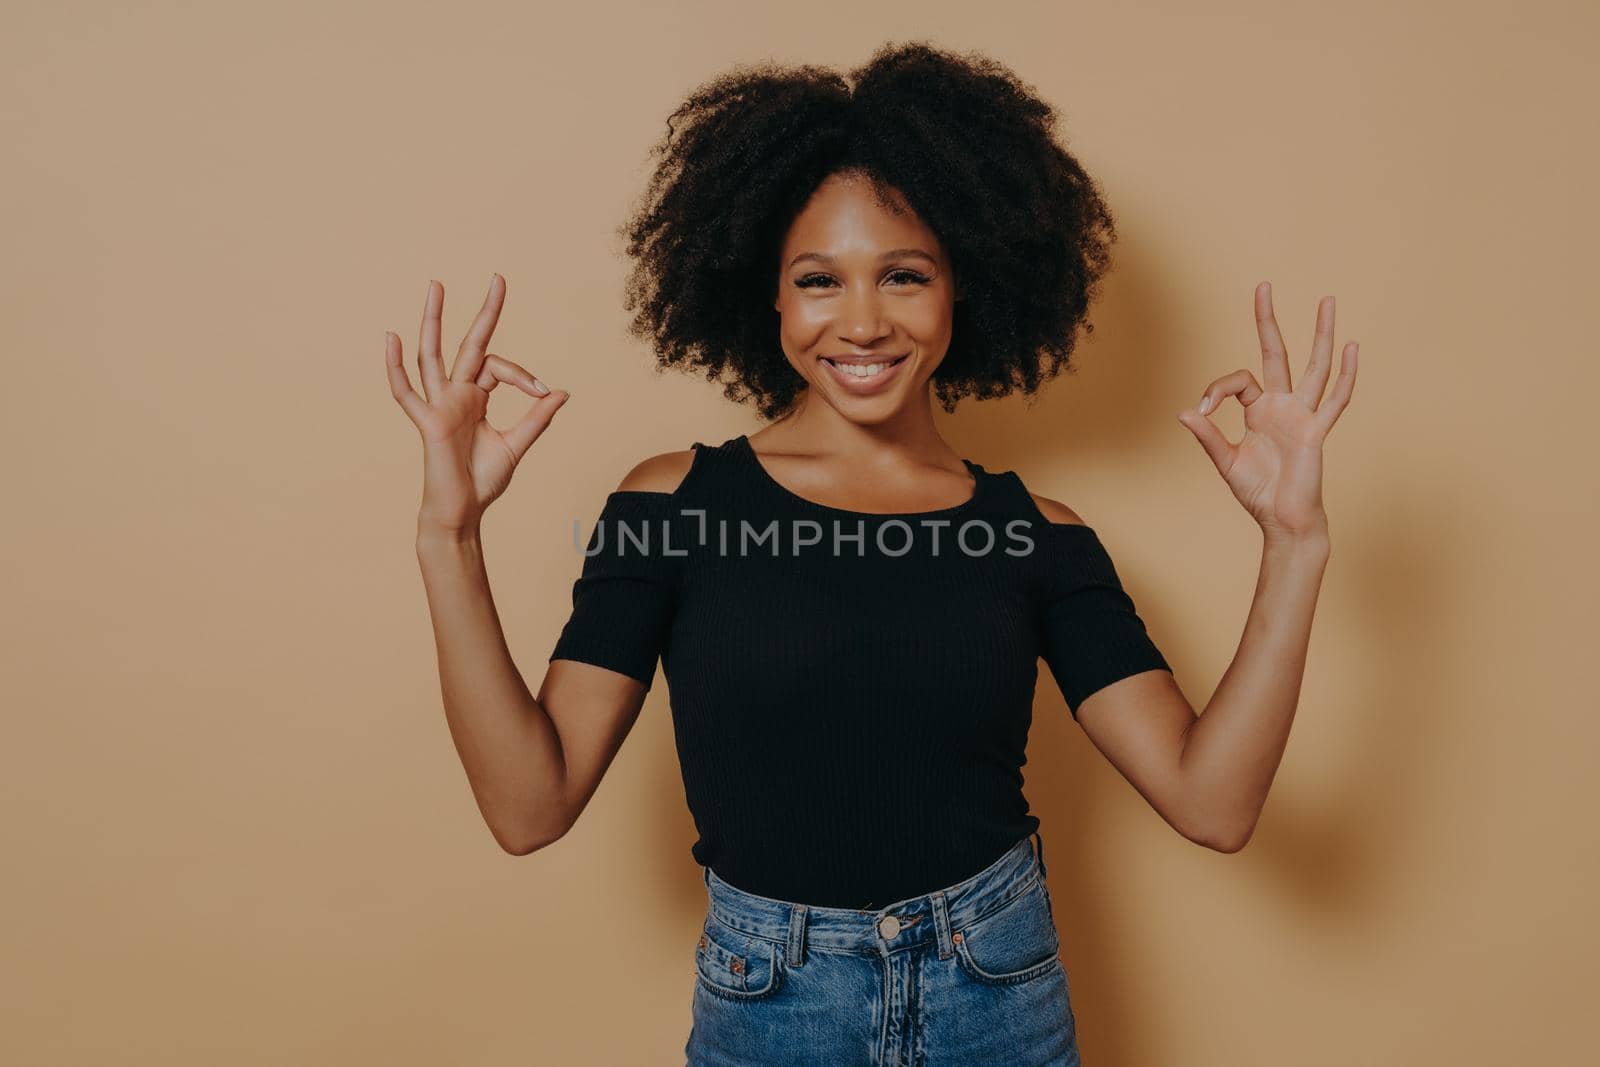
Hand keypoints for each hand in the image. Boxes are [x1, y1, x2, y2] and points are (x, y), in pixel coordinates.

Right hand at [386, 275, 569, 531]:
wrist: (463, 512)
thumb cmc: (483, 481)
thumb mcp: (516, 445)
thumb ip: (537, 418)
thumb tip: (561, 391)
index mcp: (475, 398)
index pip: (498, 367)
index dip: (522, 374)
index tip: (542, 392)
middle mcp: (456, 395)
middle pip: (468, 344)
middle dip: (485, 313)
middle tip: (499, 278)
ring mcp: (439, 405)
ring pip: (433, 355)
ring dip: (434, 320)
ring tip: (437, 285)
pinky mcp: (427, 422)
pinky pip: (406, 392)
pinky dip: (395, 367)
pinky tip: (391, 338)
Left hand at [1176, 282, 1357, 541]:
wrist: (1283, 521)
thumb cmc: (1258, 492)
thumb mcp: (1227, 463)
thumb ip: (1209, 437)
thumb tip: (1185, 412)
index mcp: (1259, 411)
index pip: (1239, 380)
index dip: (1218, 388)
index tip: (1204, 409)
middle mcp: (1283, 405)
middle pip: (1277, 353)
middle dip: (1268, 321)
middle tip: (1263, 286)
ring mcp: (1303, 415)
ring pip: (1315, 366)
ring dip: (1320, 334)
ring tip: (1326, 300)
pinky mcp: (1317, 431)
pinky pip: (1335, 400)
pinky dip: (1346, 375)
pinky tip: (1352, 347)